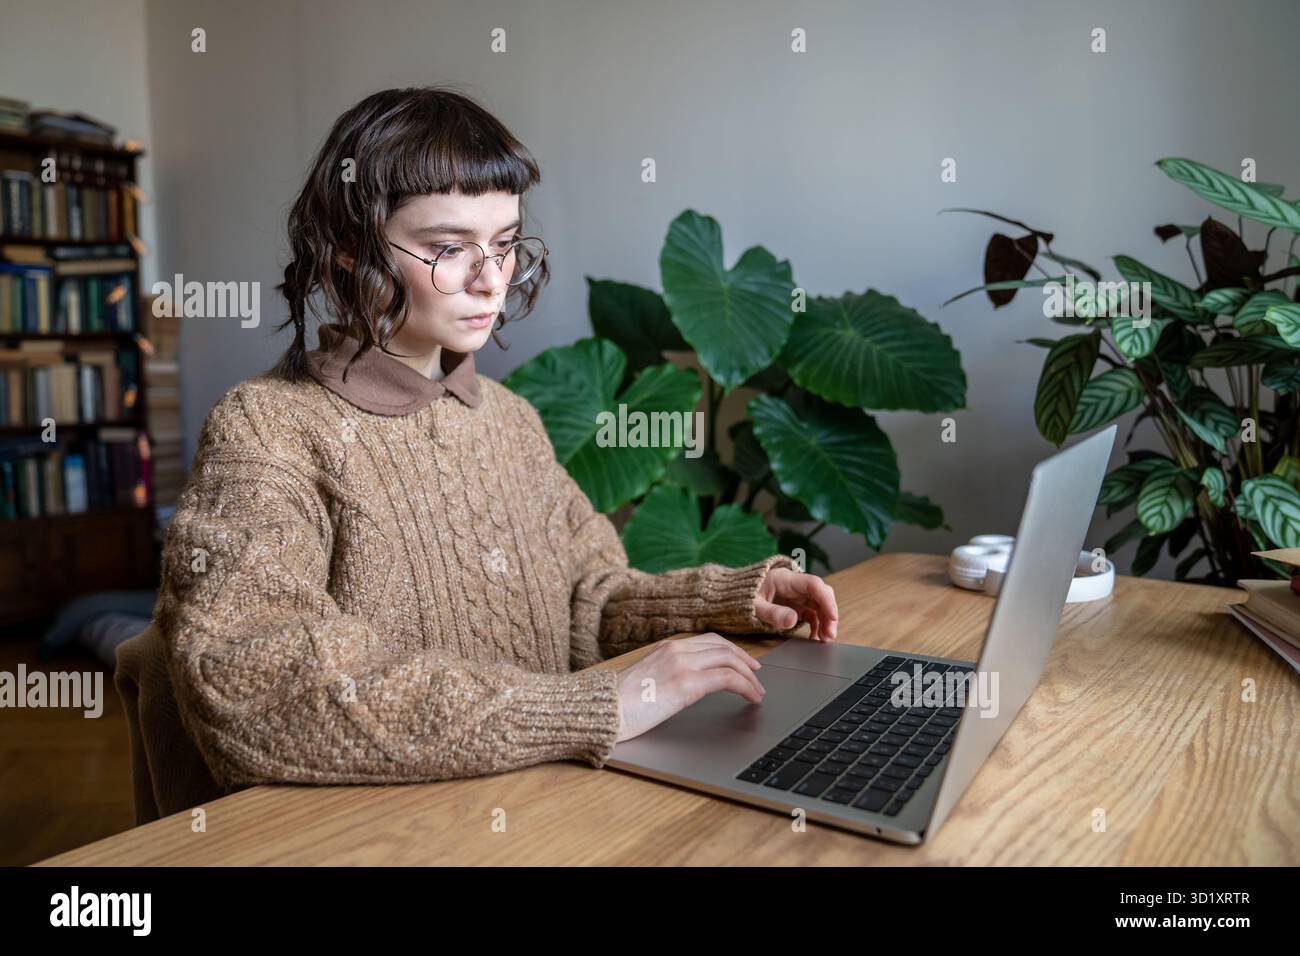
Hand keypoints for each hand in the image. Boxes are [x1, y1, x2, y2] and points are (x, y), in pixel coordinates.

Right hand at [615, 634, 764, 741]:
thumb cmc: (616, 704)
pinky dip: (746, 686)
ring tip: (758, 690)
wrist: (601, 711)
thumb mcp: (644, 681)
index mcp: (665, 648)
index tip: (743, 661)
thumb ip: (665, 675)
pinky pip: (728, 679)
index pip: (708, 641)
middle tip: (757, 673)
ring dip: (749, 675)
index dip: (730, 650)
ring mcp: (682, 664)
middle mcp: (676, 650)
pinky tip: (751, 697)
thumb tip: (681, 687)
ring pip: (730, 660)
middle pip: (723, 647)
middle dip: (745, 660)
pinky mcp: (687, 684)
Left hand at [754, 566, 838, 639]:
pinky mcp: (797, 605)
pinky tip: (816, 637)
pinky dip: (817, 625)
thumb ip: (773, 612)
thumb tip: (792, 620)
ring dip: (826, 621)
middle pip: (821, 595)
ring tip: (825, 639)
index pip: (813, 584)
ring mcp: (798, 595)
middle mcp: (796, 586)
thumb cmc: (746, 595)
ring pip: (820, 605)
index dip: (826, 599)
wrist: (737, 594)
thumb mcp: (755, 605)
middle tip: (830, 634)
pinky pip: (813, 613)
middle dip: (829, 614)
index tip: (833, 616)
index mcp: (786, 579)